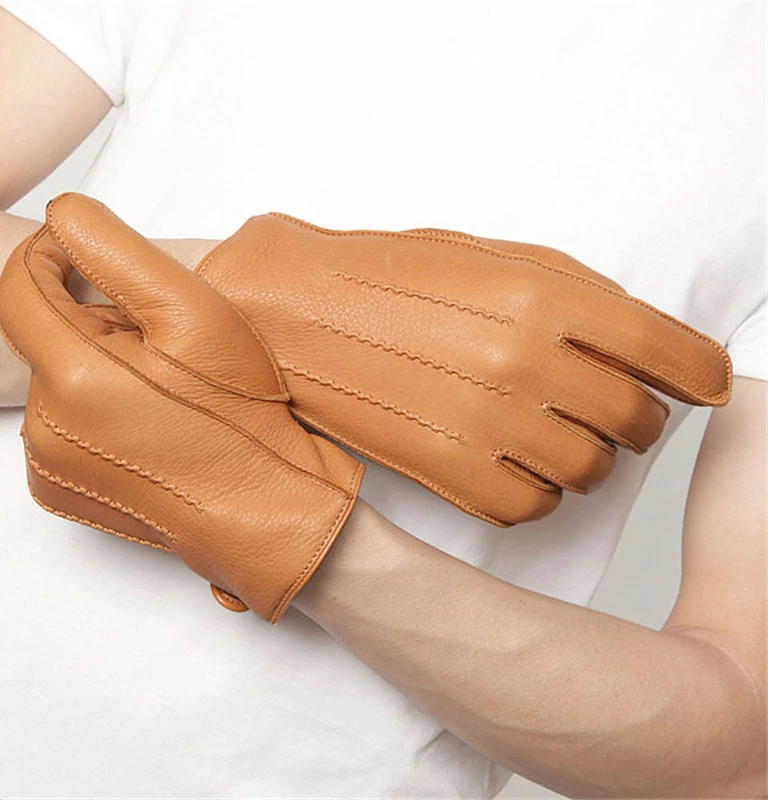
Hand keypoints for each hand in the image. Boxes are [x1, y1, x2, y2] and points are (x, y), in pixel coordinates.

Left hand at [0, 193, 362, 621]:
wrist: (266, 510)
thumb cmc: (242, 416)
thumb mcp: (195, 314)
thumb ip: (115, 249)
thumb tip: (63, 215)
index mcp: (72, 377)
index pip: (19, 288)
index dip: (49, 254)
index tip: (83, 247)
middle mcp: (44, 428)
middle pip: (42, 339)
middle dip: (87, 321)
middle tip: (156, 335)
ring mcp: (49, 466)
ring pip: (52, 381)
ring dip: (92, 364)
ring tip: (159, 382)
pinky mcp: (61, 490)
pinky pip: (58, 425)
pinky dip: (91, 407)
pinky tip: (144, 416)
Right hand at [196, 214, 731, 525]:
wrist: (292, 312)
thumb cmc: (389, 277)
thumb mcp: (492, 255)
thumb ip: (580, 295)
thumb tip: (650, 340)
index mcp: (546, 296)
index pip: (669, 351)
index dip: (700, 373)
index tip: (706, 386)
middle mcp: (526, 363)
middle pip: (636, 421)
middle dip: (635, 417)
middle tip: (610, 407)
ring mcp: (486, 424)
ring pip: (590, 472)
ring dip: (586, 458)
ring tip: (553, 435)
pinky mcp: (448, 473)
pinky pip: (531, 506)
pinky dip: (536, 492)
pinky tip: (513, 463)